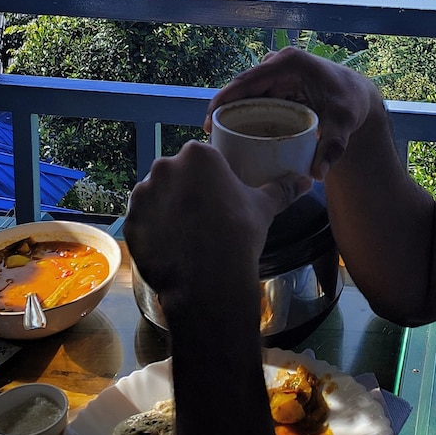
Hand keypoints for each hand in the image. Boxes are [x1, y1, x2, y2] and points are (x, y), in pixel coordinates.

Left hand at [124, 140, 310, 316]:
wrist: (207, 279)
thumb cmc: (238, 235)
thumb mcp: (263, 208)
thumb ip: (282, 189)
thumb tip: (305, 180)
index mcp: (198, 155)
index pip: (201, 157)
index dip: (209, 177)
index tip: (217, 195)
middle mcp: (165, 166)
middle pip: (175, 173)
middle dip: (185, 189)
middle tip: (202, 215)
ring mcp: (143, 194)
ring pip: (155, 195)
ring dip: (166, 207)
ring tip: (185, 232)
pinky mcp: (130, 221)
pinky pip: (142, 220)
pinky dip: (152, 229)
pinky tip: (170, 245)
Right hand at [208, 47, 382, 179]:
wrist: (358, 96)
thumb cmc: (350, 104)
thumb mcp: (343, 125)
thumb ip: (332, 148)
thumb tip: (318, 175)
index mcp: (290, 63)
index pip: (247, 80)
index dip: (223, 99)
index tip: (209, 123)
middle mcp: (279, 62)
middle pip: (241, 87)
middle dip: (223, 110)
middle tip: (210, 139)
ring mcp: (277, 71)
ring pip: (245, 93)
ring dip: (231, 113)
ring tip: (217, 141)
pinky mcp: (276, 82)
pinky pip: (254, 97)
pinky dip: (244, 113)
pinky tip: (233, 135)